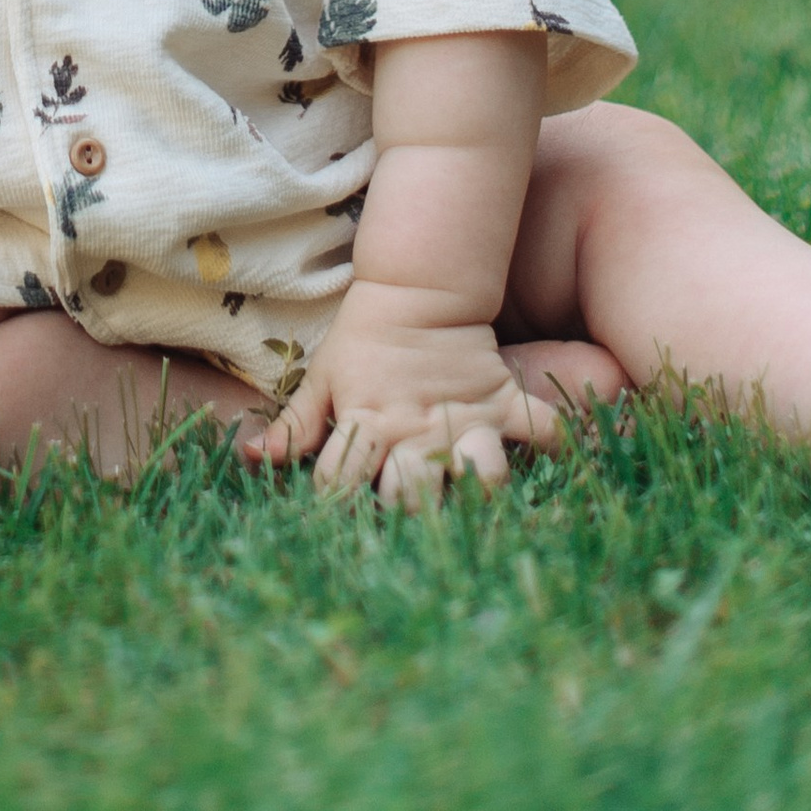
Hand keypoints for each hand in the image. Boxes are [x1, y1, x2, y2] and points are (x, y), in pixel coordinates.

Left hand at [241, 290, 555, 507]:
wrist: (414, 287)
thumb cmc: (361, 341)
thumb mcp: (322, 378)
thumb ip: (295, 424)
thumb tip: (253, 457)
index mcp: (368, 424)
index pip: (342, 482)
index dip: (335, 507)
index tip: (337, 524)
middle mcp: (415, 431)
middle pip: (413, 493)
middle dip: (410, 513)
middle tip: (411, 521)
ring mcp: (463, 418)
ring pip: (481, 470)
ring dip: (480, 489)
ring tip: (479, 502)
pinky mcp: (500, 401)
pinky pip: (541, 427)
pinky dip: (554, 443)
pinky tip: (557, 463)